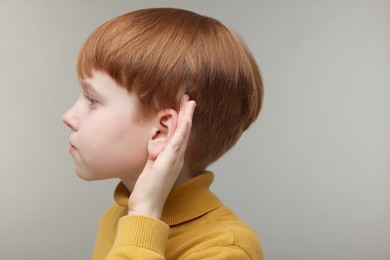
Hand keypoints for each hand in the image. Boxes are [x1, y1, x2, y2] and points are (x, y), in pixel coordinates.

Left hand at [127, 95, 195, 218]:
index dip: (181, 120)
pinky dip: (183, 130)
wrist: (147, 205)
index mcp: (171, 157)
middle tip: (188, 98)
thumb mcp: (150, 167)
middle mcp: (176, 157)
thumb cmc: (147, 190)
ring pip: (183, 133)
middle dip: (186, 113)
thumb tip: (153, 146)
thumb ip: (154, 156)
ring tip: (190, 102)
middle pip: (184, 131)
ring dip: (187, 116)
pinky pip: (177, 143)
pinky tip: (186, 120)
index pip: (178, 135)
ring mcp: (174, 159)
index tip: (181, 107)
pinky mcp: (169, 162)